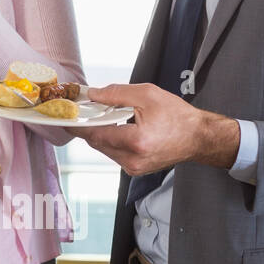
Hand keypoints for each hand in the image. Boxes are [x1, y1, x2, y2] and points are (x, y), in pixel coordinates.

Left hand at [74, 83, 240, 175]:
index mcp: (136, 142)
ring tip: (108, 116)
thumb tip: (93, 95)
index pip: (94, 133)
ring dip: (100, 131)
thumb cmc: (178, 117)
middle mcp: (133, 160)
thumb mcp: (147, 95)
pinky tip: (118, 127)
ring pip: (103, 147)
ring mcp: (133, 168)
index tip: (64, 115)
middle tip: (84, 109)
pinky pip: (113, 152)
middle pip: (96, 141)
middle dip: (89, 124)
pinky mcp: (135, 169)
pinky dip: (111, 138)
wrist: (199, 138)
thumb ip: (116, 94)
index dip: (77, 123)